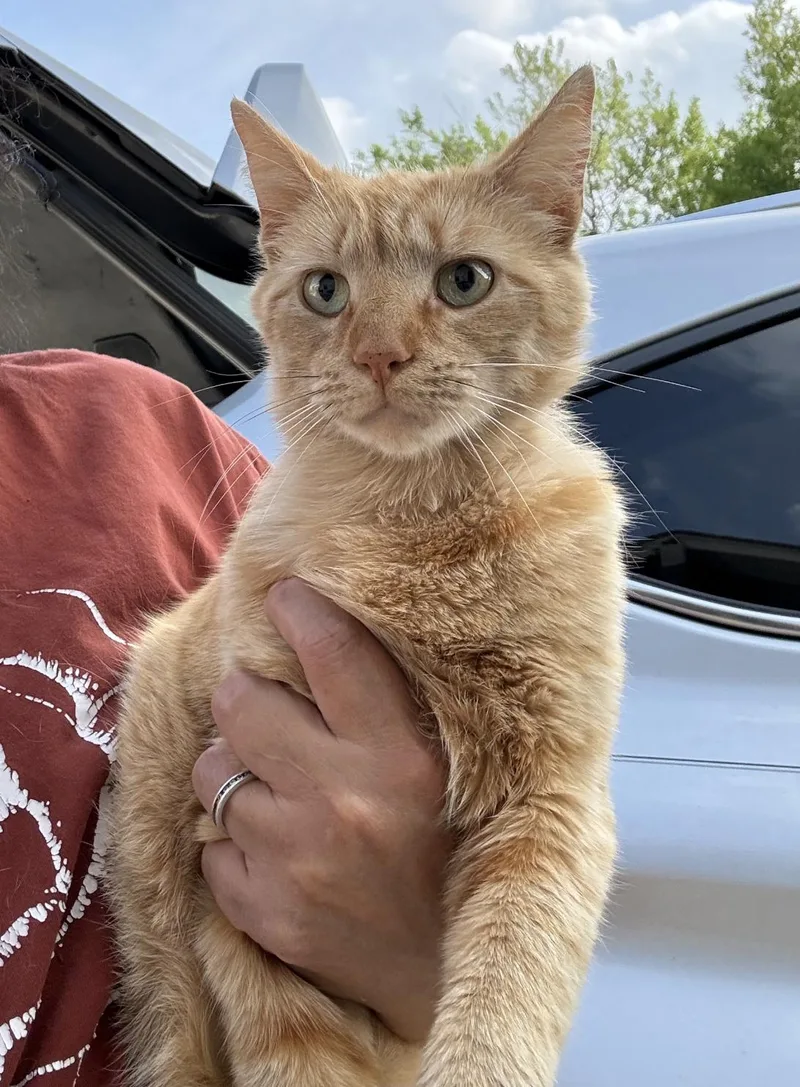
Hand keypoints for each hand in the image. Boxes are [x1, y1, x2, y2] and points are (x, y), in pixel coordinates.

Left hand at [192, 578, 449, 1042]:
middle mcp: (343, 800)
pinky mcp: (264, 911)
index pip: (333, 652)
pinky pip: (210, 846)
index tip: (285, 596)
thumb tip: (361, 634)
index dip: (299, 609)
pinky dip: (233, 840)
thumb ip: (415, 705)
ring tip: (268, 783)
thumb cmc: (464, 856)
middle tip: (263, 704)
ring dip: (234, 769)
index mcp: (405, 756)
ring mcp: (295, 859)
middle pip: (242, 702)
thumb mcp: (463, 769)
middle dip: (245, 694)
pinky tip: (272, 846)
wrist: (455, 972)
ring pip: (211, 771)